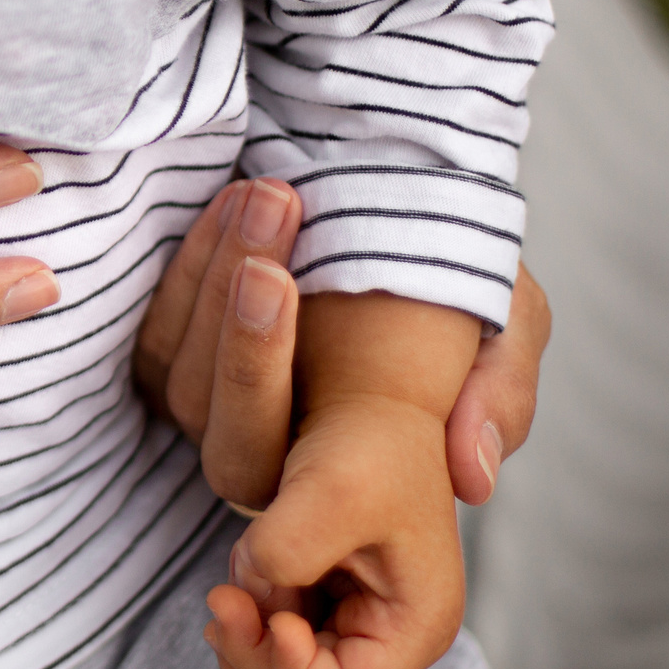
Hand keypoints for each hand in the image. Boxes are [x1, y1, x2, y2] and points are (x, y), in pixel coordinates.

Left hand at [132, 178, 550, 508]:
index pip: (259, 451)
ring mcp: (210, 407)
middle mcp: (259, 450)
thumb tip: (472, 479)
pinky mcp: (179, 356)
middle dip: (231, 310)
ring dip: (215, 266)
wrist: (412, 223)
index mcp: (331, 470)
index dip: (253, 367)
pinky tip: (234, 197)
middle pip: (209, 408)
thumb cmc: (458, 290)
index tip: (275, 276)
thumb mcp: (506, 328)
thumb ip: (499, 393)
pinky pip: (162, 320)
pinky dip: (194, 255)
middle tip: (271, 212)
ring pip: (180, 359)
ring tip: (267, 189)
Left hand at [200, 390, 466, 668]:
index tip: (264, 619)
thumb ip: (288, 549)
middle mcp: (396, 631)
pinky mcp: (328, 595)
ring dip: (248, 629)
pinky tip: (241, 564)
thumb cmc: (366, 438)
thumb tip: (251, 589)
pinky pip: (276, 627)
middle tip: (219, 602)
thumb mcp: (330, 489)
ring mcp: (361, 616)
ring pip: (284, 661)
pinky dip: (250, 607)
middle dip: (256, 652)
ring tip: (234, 575)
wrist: (366, 395)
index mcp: (418, 621)